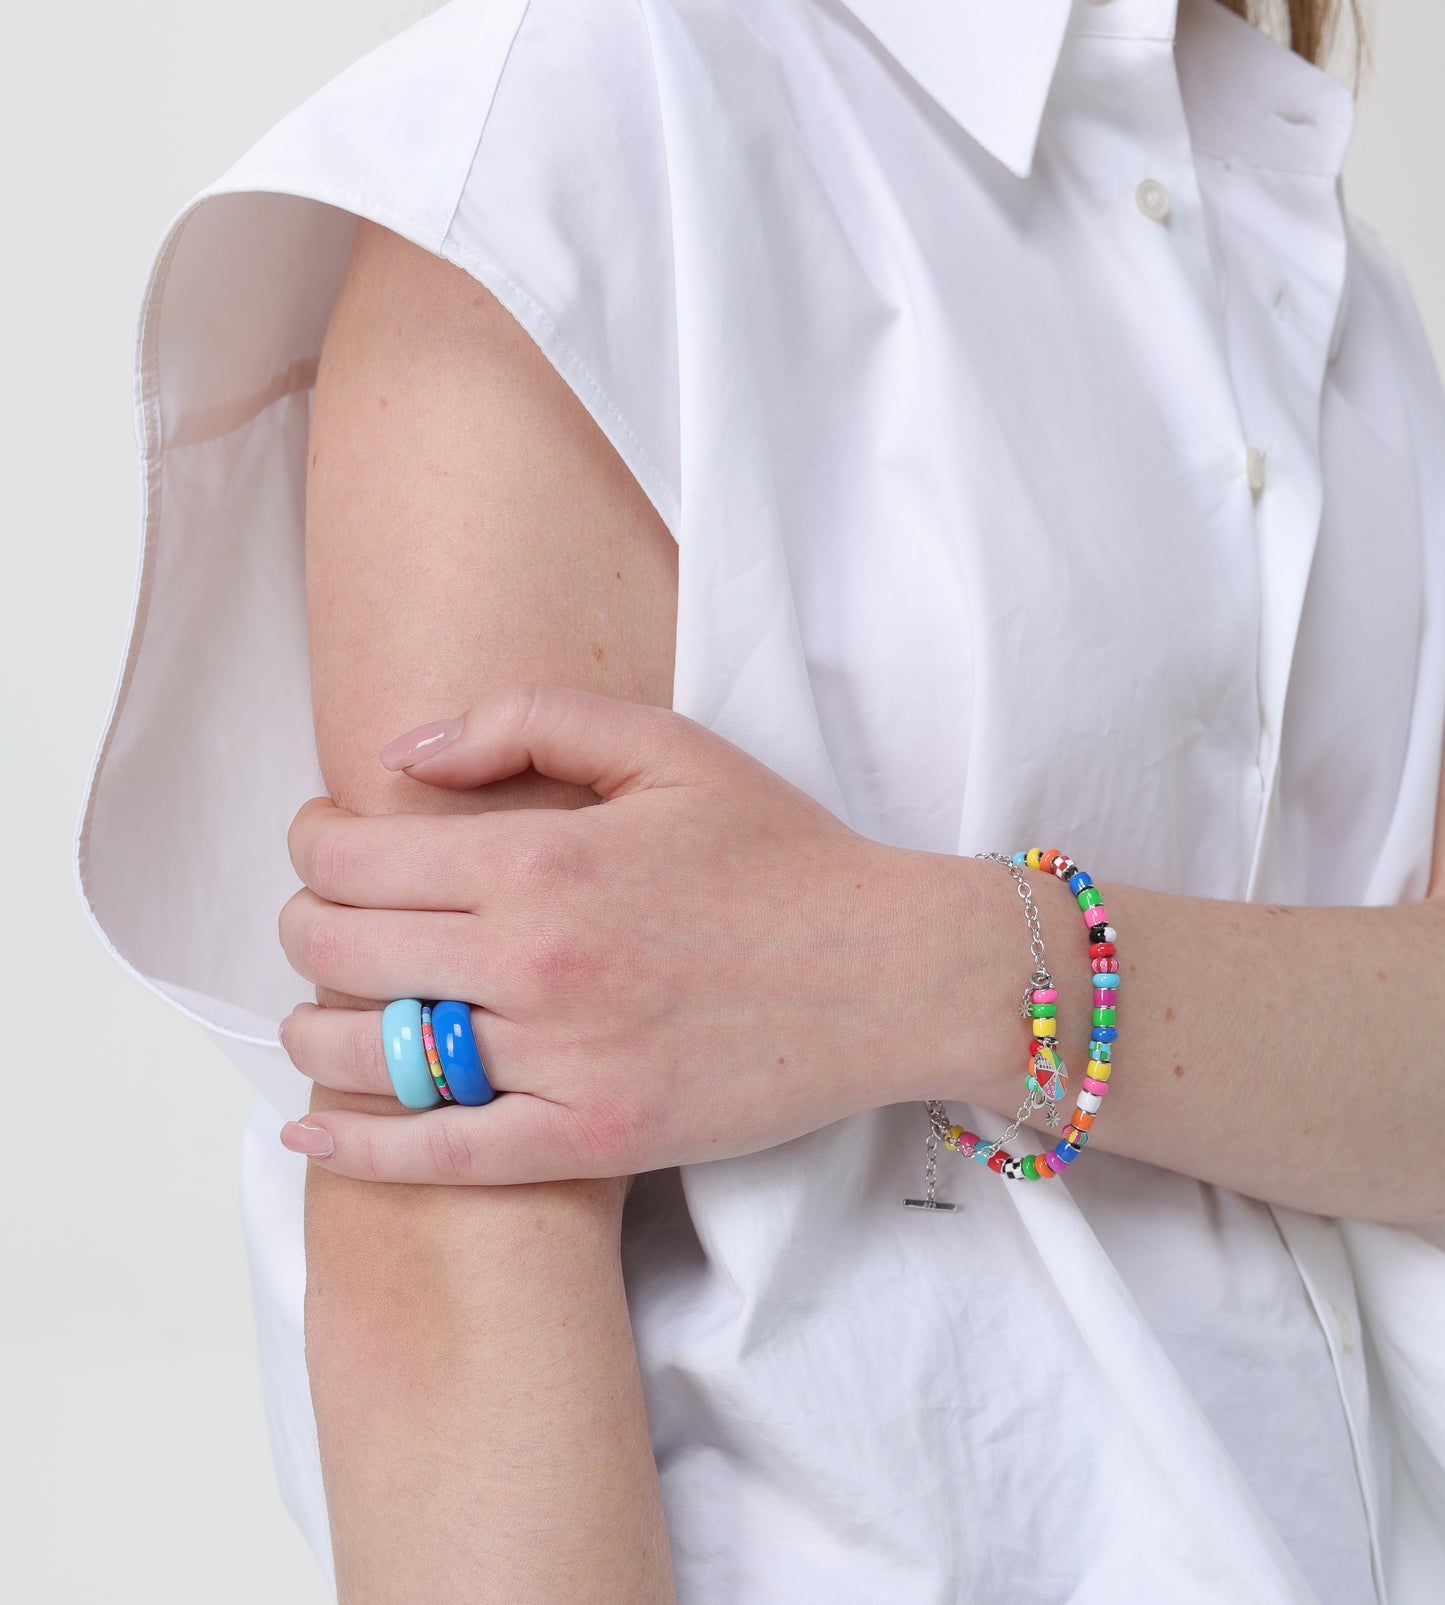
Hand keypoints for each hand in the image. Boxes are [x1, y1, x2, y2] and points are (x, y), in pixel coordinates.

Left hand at [275, 682, 958, 1183]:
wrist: (889, 972)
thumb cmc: (782, 853)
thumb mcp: (668, 746)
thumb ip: (527, 722)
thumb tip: (403, 750)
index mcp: (540, 858)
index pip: (353, 856)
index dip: (314, 841)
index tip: (325, 838)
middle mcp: (532, 962)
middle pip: (338, 950)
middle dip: (305, 925)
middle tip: (324, 915)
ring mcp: (559, 1062)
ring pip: (369, 1054)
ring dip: (314, 1025)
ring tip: (326, 1005)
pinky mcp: (590, 1139)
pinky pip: (440, 1154)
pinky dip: (358, 1148)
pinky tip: (311, 1130)